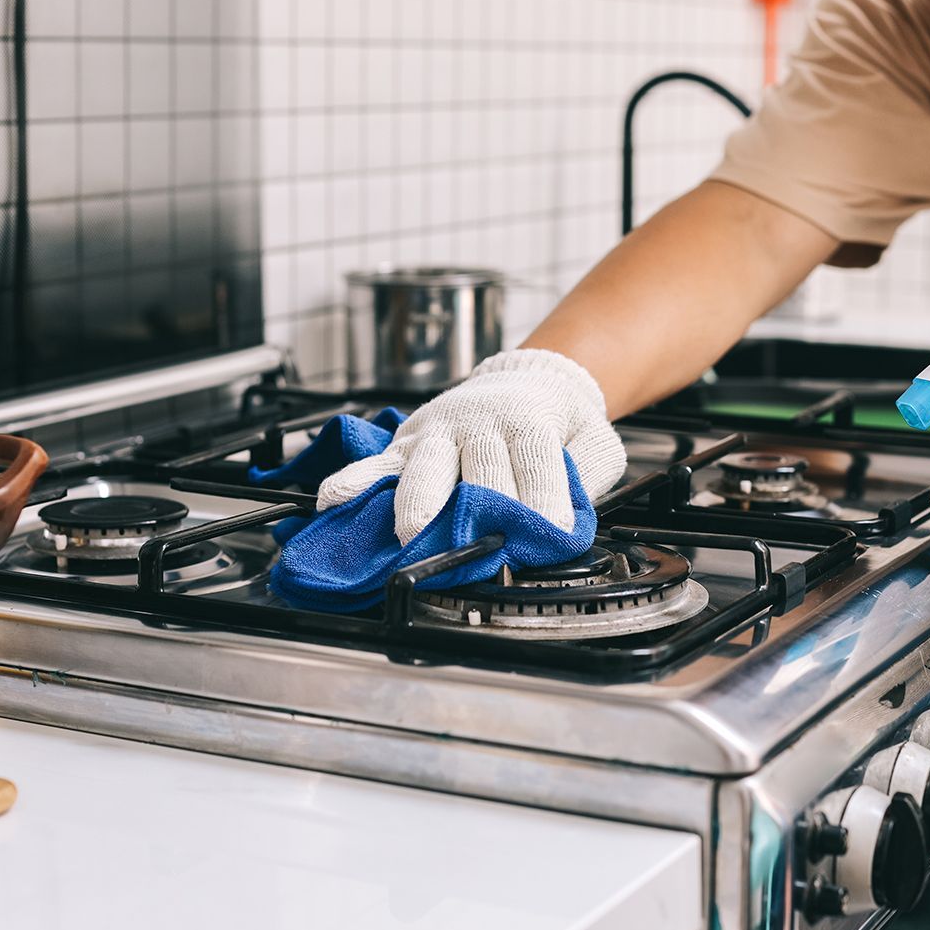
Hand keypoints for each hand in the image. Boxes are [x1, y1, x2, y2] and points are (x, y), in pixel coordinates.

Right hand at [316, 349, 627, 544]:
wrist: (528, 378)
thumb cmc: (558, 421)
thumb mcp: (595, 441)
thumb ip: (587, 477)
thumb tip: (574, 519)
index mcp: (528, 421)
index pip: (535, 460)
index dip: (543, 499)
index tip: (549, 535)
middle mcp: (479, 423)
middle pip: (479, 469)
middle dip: (481, 512)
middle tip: (482, 550)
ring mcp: (438, 432)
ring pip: (425, 467)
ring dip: (416, 502)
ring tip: (410, 536)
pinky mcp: (408, 441)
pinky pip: (376, 462)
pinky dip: (352, 481)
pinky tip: (333, 501)